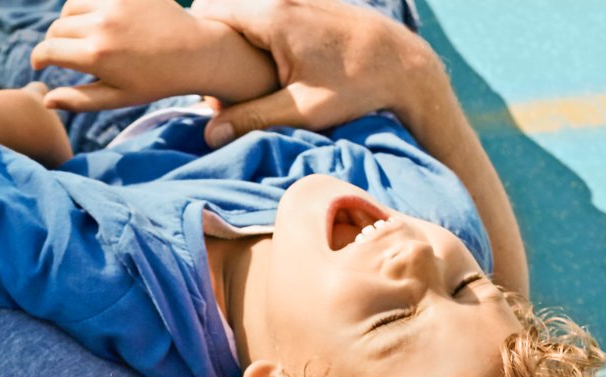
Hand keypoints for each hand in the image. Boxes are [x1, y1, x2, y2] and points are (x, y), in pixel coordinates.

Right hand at [31, 0, 276, 113]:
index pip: (48, 50)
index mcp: (96, 55)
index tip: (40, 64)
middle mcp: (102, 25)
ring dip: (70, 22)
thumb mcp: (117, 98)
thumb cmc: (155, 81)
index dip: (38, 59)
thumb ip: (78, 100)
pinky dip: (88, 5)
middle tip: (63, 54)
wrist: (194, 51)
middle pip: (56, 28)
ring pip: (70, 7)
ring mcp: (114, 2)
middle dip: (54, 43)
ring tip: (82, 36)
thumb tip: (46, 100)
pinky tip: (98, 19)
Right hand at [187, 0, 438, 145]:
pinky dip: (257, 28)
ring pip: (243, 4)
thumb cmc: (358, 89)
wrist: (406, 65)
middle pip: (220, 3)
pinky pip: (266, 6)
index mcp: (275, 15)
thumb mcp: (304, 111)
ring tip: (246, 73)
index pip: (207, 10)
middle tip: (221, 77)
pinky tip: (269, 60)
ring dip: (235, 32)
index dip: (199, 43)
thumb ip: (253, 118)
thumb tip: (210, 134)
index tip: (205, 77)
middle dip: (213, 37)